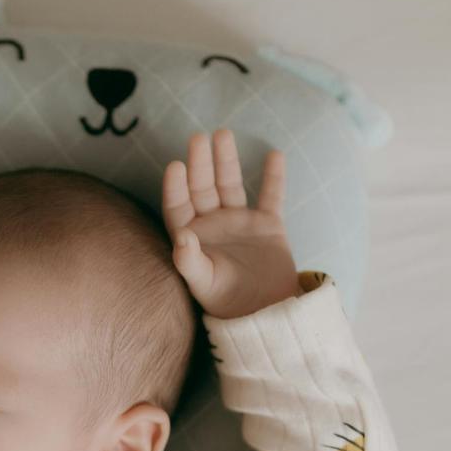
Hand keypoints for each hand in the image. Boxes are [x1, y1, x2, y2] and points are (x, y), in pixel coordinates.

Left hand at [160, 129, 300, 318]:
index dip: (175, 186)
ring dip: (227, 161)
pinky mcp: (268, 226)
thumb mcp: (204, 283)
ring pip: (230, 185)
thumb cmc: (227, 304)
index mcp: (192, 238)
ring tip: (223, 134)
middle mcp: (213, 226)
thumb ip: (189, 260)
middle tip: (199, 137)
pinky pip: (271, 196)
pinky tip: (275, 155)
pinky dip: (274, 177)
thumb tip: (181, 237)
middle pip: (202, 188)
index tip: (176, 165)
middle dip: (200, 163)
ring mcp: (240, 223)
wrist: (266, 316)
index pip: (178, 206)